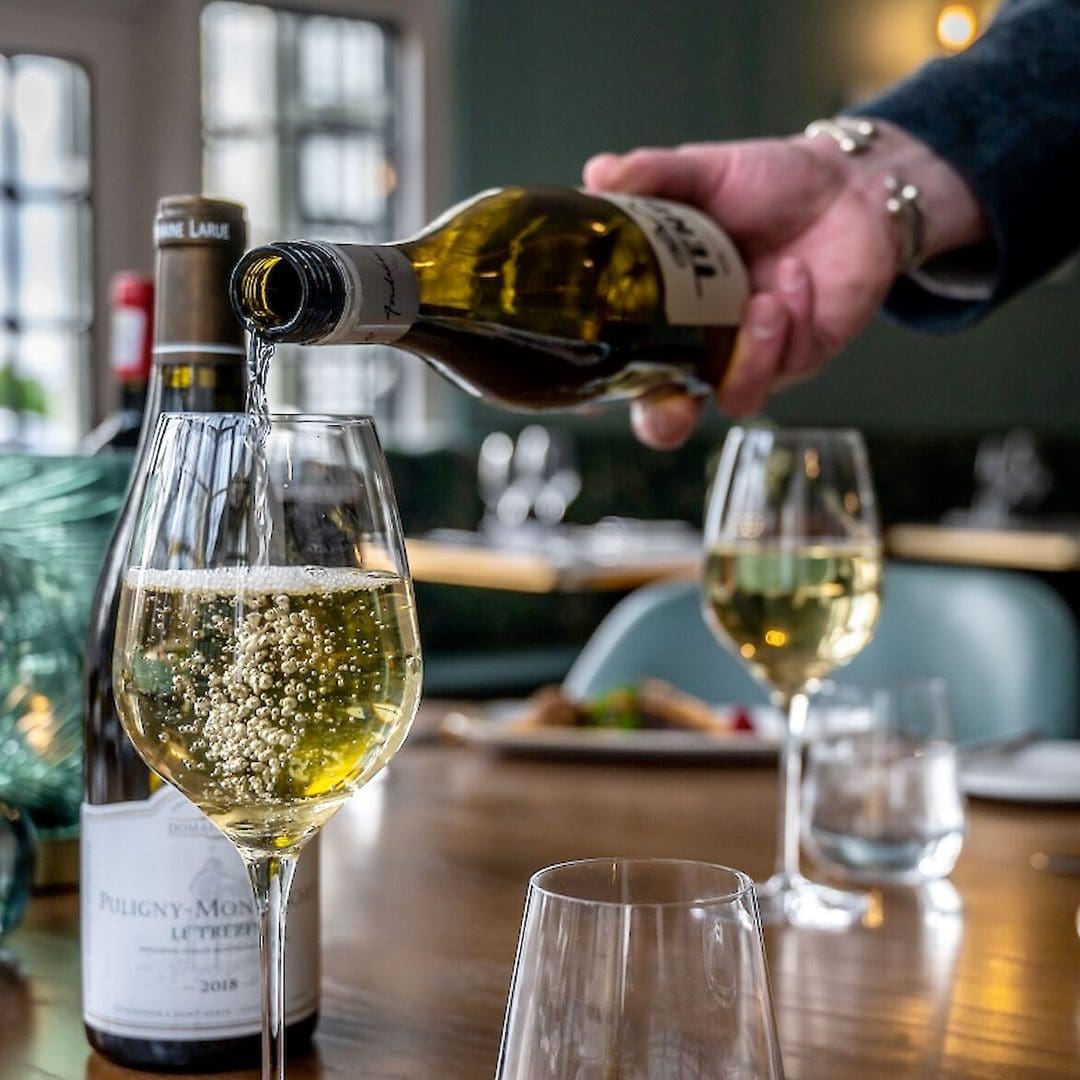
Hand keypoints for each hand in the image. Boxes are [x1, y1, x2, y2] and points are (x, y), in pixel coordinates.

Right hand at [584, 124, 983, 447]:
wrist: (850, 182)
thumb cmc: (771, 184)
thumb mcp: (705, 172)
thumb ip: (651, 175)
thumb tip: (597, 173)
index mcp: (665, 314)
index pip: (623, 371)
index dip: (605, 394)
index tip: (595, 396)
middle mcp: (703, 347)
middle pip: (670, 416)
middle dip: (666, 420)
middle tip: (673, 405)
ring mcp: (754, 357)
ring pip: (737, 396)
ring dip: (748, 357)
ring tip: (761, 301)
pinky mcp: (805, 354)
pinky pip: (791, 360)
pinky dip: (793, 318)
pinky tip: (794, 274)